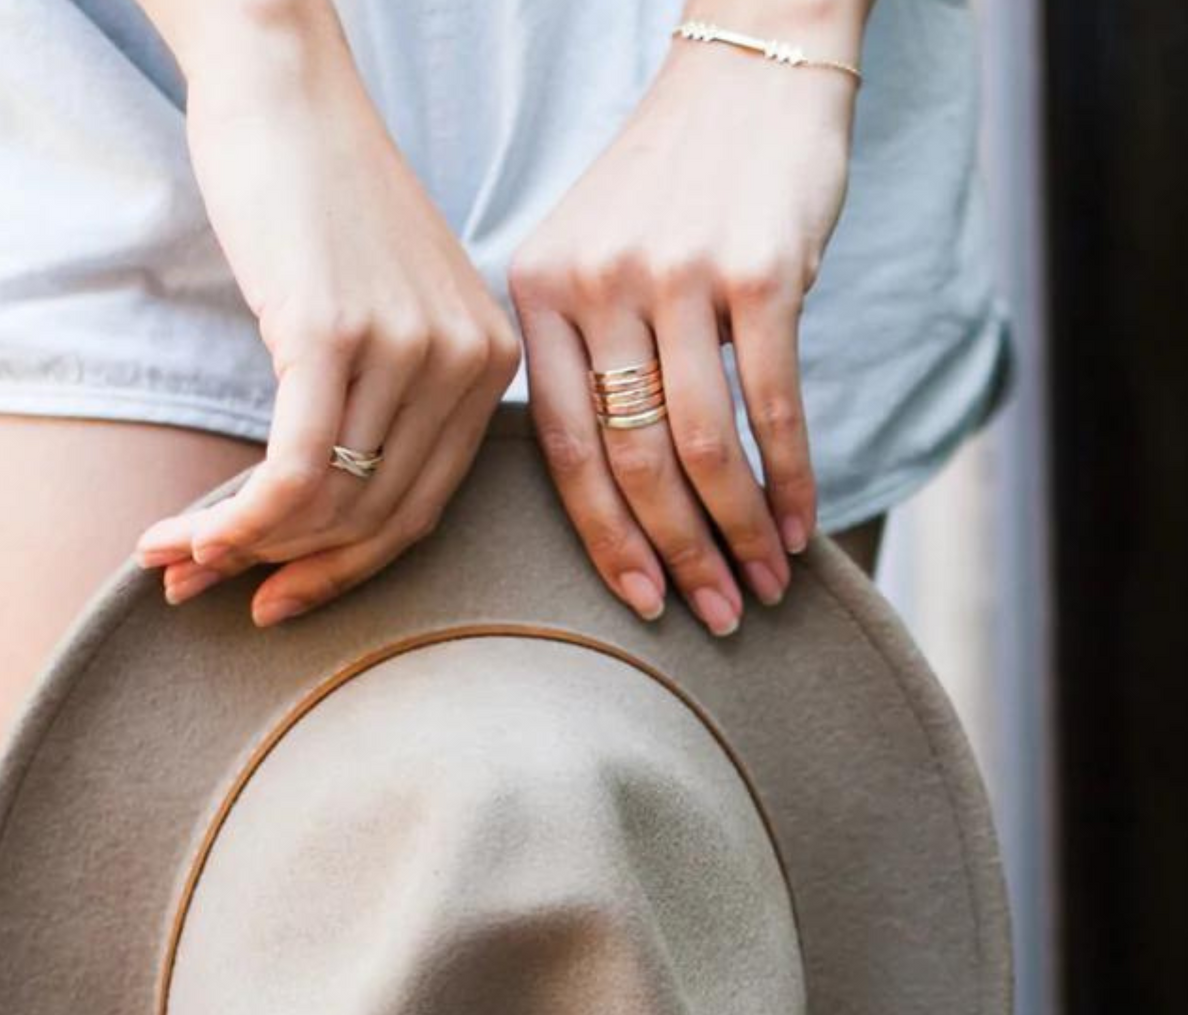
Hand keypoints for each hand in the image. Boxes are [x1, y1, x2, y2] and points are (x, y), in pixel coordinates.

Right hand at [135, 13, 520, 626]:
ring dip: (240, 549)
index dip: (341, 576)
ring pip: (331, 507)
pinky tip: (186, 535)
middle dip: (283, 573)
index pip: (422, 514)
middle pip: (376, 524)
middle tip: (200, 588)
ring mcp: (407, 347)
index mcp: (491, 366)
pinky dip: (239, 522)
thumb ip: (385, 408)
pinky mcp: (335, 333)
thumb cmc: (319, 203)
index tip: (276, 603)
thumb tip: (318, 528)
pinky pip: (295, 473)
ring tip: (172, 558)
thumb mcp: (385, 313)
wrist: (280, 86)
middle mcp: (466, 362)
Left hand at [506, 3, 863, 634]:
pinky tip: (801, 527)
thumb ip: (578, 364)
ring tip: (764, 588)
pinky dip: (790, 479)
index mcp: (538, 297)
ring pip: (701, 448)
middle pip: (632, 463)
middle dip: (679, 558)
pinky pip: (772, 406)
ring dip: (739, 534)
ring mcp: (677, 276)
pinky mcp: (758, 270)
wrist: (748, 71)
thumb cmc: (668, 192)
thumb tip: (609, 504)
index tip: (641, 607)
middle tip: (717, 618)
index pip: (562, 451)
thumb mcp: (587, 262)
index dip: (605, 544)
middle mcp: (596, 287)